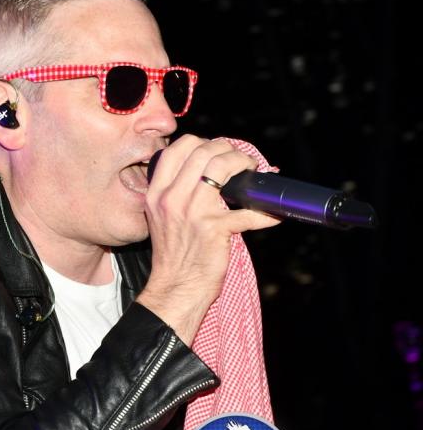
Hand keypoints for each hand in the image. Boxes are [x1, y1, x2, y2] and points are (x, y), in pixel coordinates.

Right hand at [137, 135, 279, 345]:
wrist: (175, 288)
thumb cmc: (172, 255)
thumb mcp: (161, 216)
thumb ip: (174, 192)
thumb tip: (204, 171)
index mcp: (156, 192)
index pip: (178, 149)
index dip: (202, 142)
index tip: (216, 151)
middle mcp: (171, 197)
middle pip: (203, 152)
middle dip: (228, 150)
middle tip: (240, 161)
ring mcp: (193, 211)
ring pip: (222, 167)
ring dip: (244, 165)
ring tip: (252, 174)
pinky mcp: (215, 228)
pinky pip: (248, 211)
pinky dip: (265, 212)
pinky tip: (272, 214)